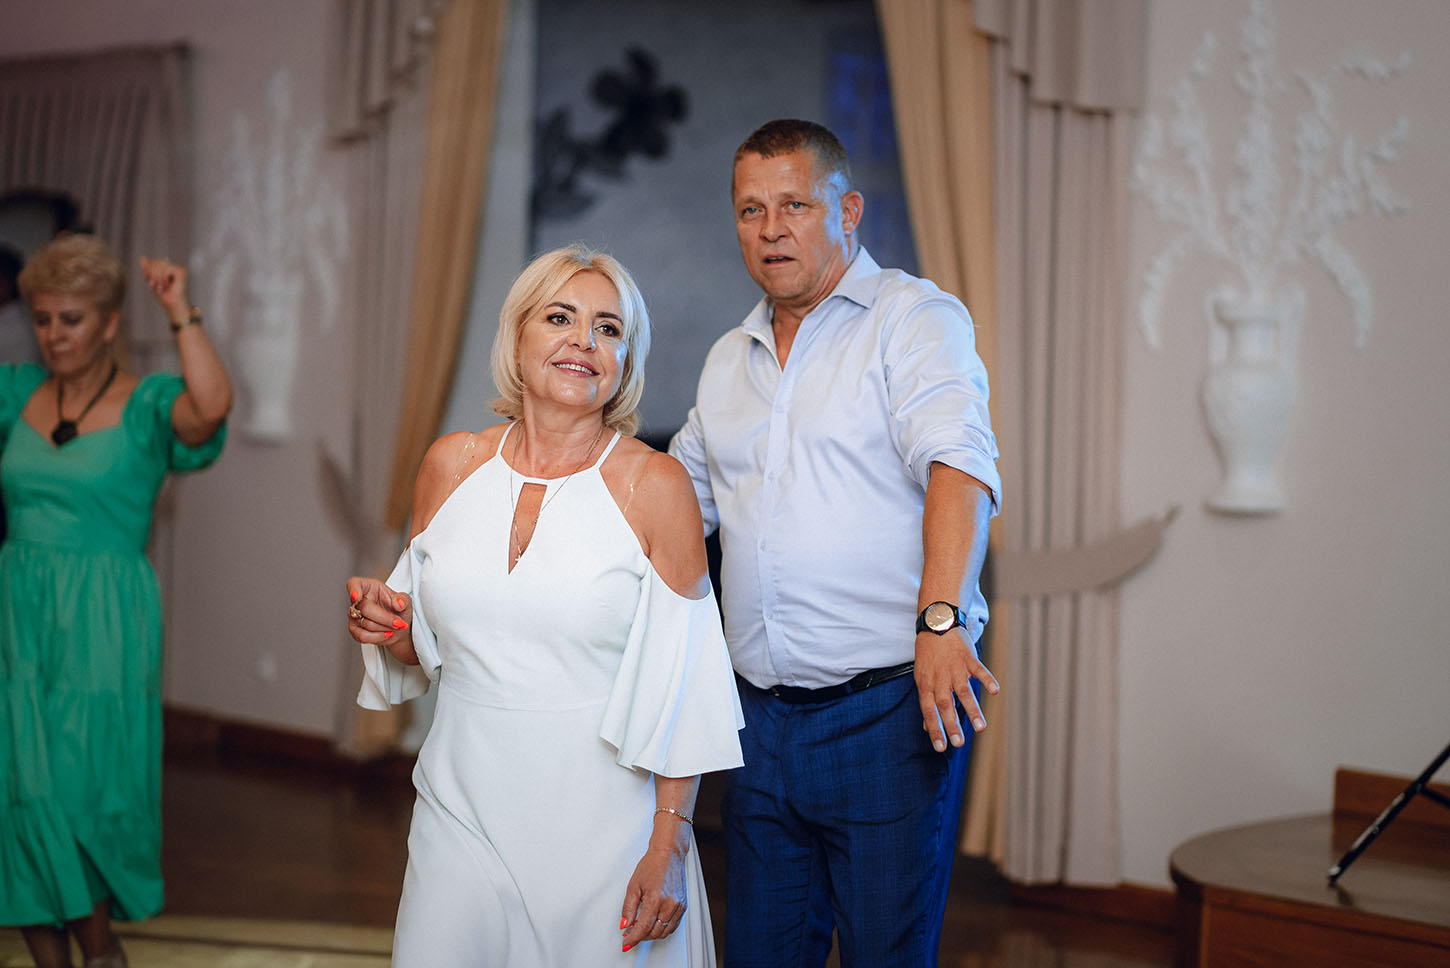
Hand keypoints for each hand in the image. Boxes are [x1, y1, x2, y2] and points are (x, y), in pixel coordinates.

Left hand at [139, 256, 190, 321]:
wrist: (172, 305)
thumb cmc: (164, 296)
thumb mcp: (152, 281)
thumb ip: (147, 269)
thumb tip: (142, 257)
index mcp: (167, 270)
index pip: (154, 262)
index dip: (149, 270)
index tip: (149, 282)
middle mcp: (173, 268)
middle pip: (157, 261)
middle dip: (152, 273)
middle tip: (153, 285)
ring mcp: (178, 269)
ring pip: (162, 264)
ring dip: (157, 277)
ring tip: (160, 286)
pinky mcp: (181, 272)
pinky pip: (167, 268)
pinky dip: (164, 277)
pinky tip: (166, 284)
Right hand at [346, 576, 417, 665]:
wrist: (398, 627)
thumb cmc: (398, 609)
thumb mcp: (405, 600)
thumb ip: (403, 599)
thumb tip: (398, 603)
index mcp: (368, 587)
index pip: (354, 584)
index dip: (353, 590)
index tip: (356, 596)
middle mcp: (358, 601)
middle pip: (365, 609)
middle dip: (386, 618)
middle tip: (399, 622)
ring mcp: (353, 616)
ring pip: (367, 624)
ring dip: (385, 627)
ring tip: (395, 626)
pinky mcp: (355, 631)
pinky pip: (363, 636)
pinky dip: (379, 637)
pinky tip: (387, 633)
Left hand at [618, 837, 687, 950]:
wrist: (668, 854)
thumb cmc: (652, 866)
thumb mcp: (633, 886)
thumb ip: (628, 908)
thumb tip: (625, 924)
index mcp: (655, 899)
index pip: (643, 928)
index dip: (633, 939)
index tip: (626, 944)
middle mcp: (669, 904)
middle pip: (654, 933)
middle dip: (640, 936)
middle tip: (630, 933)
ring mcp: (678, 906)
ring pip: (664, 932)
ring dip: (651, 934)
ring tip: (641, 928)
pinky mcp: (683, 906)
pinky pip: (673, 926)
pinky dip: (662, 929)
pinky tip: (654, 924)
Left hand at [915, 628, 998, 752]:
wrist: (936, 622)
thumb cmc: (928, 653)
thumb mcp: (921, 676)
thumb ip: (927, 702)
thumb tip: (926, 727)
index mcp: (926, 684)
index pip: (928, 711)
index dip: (934, 729)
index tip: (941, 747)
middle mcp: (940, 677)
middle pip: (945, 704)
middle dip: (952, 725)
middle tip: (959, 743)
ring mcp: (954, 667)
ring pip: (963, 691)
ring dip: (972, 709)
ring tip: (981, 727)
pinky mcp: (968, 657)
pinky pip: (978, 670)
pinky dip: (987, 679)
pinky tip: (995, 690)